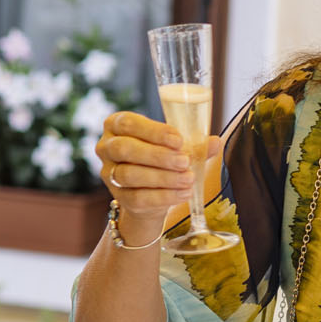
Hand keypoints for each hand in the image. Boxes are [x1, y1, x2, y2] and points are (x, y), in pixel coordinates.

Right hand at [94, 110, 213, 243]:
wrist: (152, 193)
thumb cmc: (161, 159)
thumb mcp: (176, 147)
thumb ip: (193, 144)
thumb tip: (215, 142)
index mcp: (116, 125)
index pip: (129, 123)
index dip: (153, 131)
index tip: (179, 140)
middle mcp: (106, 147)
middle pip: (125, 149)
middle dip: (157, 156)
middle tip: (184, 162)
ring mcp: (108, 173)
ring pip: (129, 175)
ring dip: (162, 177)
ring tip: (187, 179)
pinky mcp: (118, 196)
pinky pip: (137, 197)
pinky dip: (163, 196)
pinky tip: (183, 193)